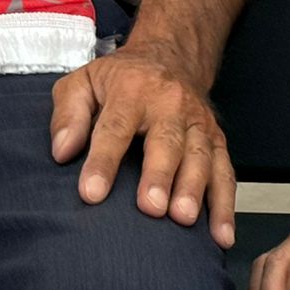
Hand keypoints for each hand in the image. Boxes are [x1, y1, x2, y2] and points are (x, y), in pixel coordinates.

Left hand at [50, 43, 236, 247]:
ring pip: (200, 156)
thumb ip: (68, 114)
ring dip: (194, 189)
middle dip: (160, 175)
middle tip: (150, 207)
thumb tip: (63, 151)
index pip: (115, 127)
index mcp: (132, 89)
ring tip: (182, 218)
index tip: (91, 192)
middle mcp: (170, 104)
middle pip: (166, 142)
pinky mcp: (216, 140)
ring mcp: (197, 122)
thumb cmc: (122, 78)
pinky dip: (226, 205)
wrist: (171, 55)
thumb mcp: (83, 82)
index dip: (103, 161)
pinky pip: (225, 171)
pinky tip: (220, 233)